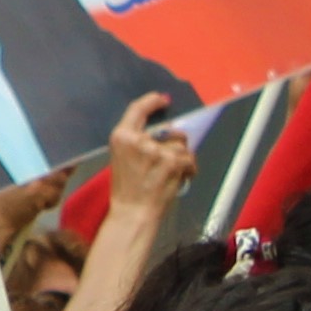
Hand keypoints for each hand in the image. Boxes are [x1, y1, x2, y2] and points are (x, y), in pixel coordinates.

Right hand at [104, 90, 195, 213]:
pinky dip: (189, 169)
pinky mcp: (172, 162)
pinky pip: (189, 158)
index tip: (163, 99)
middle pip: (170, 130)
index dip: (153, 101)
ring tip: (172, 173)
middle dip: (175, 143)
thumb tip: (165, 130)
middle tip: (168, 159)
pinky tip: (180, 178)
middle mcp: (138, 140)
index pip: (138, 109)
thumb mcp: (122, 157)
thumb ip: (138, 141)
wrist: (133, 211)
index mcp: (121, 136)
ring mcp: (156, 150)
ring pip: (182, 146)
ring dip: (182, 159)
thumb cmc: (128, 188)